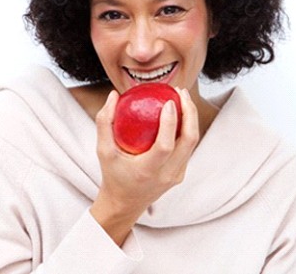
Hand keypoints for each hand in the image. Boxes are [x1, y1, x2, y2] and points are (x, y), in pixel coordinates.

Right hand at [90, 87, 199, 244]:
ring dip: (191, 117)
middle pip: (189, 141)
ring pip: (193, 142)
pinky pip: (188, 147)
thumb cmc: (112, 174)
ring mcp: (177, 175)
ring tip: (183, 97)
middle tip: (180, 92)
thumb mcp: (102, 150)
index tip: (169, 102)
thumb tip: (114, 95)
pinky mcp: (180, 173)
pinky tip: (181, 112)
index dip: (170, 123)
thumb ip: (104, 122)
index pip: (165, 146)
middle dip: (190, 112)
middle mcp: (167, 175)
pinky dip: (187, 127)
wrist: (124, 203)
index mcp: (147, 171)